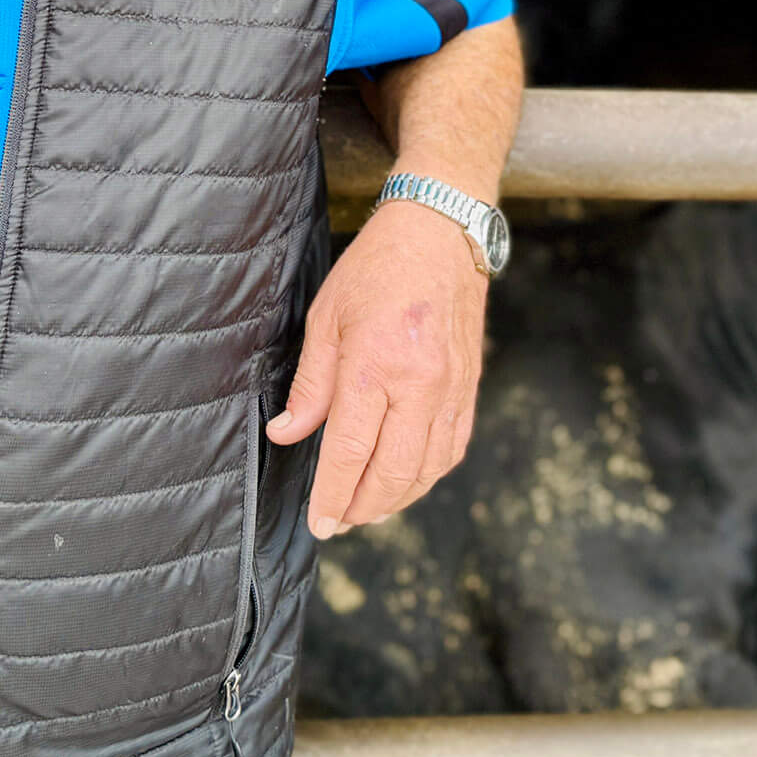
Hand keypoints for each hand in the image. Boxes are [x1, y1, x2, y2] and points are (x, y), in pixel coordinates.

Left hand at [265, 200, 486, 536]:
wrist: (441, 232)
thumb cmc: (376, 268)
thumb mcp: (326, 318)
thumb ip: (310, 385)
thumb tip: (286, 434)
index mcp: (376, 364)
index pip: (351, 451)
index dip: (333, 495)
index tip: (320, 523)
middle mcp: (420, 384)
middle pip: (393, 472)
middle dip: (363, 507)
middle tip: (339, 522)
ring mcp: (452, 388)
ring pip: (427, 468)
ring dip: (396, 499)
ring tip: (367, 509)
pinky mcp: (470, 386)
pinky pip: (453, 448)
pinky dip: (428, 475)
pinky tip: (407, 481)